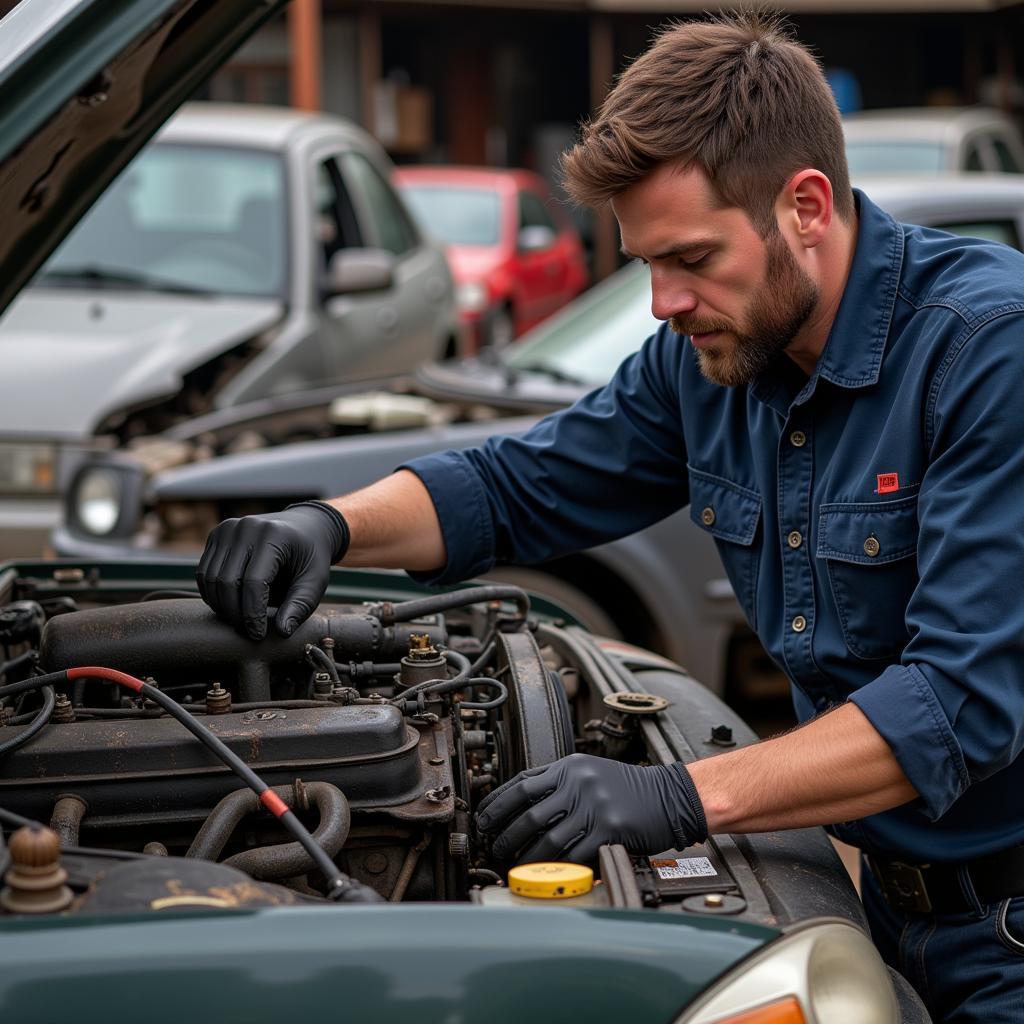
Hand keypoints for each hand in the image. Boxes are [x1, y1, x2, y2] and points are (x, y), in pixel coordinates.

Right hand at [196, 501, 348, 639]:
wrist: (304, 527)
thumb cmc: (311, 556)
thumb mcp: (315, 580)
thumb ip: (300, 606)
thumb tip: (282, 631)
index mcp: (273, 535)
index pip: (254, 581)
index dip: (253, 614)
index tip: (258, 634)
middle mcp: (246, 528)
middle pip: (227, 581)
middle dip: (235, 614)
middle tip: (248, 631)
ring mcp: (228, 530)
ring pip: (211, 579)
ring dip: (221, 607)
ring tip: (239, 621)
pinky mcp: (216, 536)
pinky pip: (204, 572)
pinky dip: (212, 594)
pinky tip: (229, 606)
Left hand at [475, 752, 707, 863]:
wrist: (670, 797)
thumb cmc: (628, 788)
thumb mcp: (589, 772)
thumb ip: (558, 782)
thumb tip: (520, 801)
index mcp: (570, 766)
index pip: (521, 784)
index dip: (497, 804)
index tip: (483, 820)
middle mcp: (579, 782)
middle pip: (528, 813)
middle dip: (504, 835)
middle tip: (493, 849)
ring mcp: (595, 806)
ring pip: (547, 838)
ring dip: (525, 857)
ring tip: (513, 866)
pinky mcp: (610, 829)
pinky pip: (575, 853)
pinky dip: (558, 867)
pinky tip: (547, 873)